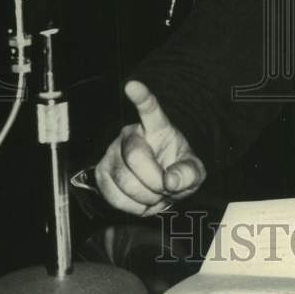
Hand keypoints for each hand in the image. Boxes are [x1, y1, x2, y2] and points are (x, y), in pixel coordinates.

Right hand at [95, 80, 205, 215]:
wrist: (159, 184)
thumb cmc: (175, 170)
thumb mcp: (193, 171)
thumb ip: (188, 174)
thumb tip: (172, 180)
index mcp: (156, 127)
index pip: (149, 109)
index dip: (141, 97)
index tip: (132, 85)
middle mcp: (130, 134)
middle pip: (135, 157)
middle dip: (155, 181)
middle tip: (166, 187)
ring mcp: (112, 153)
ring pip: (124, 181)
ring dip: (146, 197)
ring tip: (155, 193)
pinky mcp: (101, 173)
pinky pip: (114, 197)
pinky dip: (133, 207)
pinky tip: (141, 200)